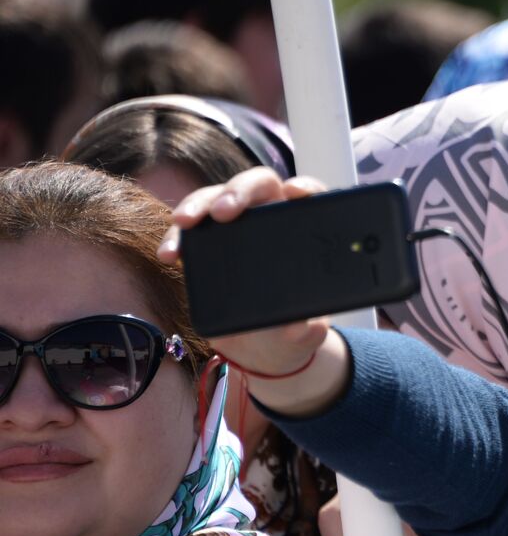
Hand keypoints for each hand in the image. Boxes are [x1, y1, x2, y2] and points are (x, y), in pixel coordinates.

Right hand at [159, 168, 349, 416]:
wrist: (263, 348)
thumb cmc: (293, 329)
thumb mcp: (306, 333)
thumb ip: (308, 330)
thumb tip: (300, 326)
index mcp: (303, 231)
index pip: (309, 196)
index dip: (305, 188)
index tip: (295, 193)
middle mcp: (269, 219)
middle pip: (255, 186)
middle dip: (236, 191)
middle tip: (223, 212)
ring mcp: (233, 227)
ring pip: (213, 199)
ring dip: (197, 206)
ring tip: (184, 224)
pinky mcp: (205, 245)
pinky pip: (187, 231)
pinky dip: (175, 238)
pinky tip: (170, 254)